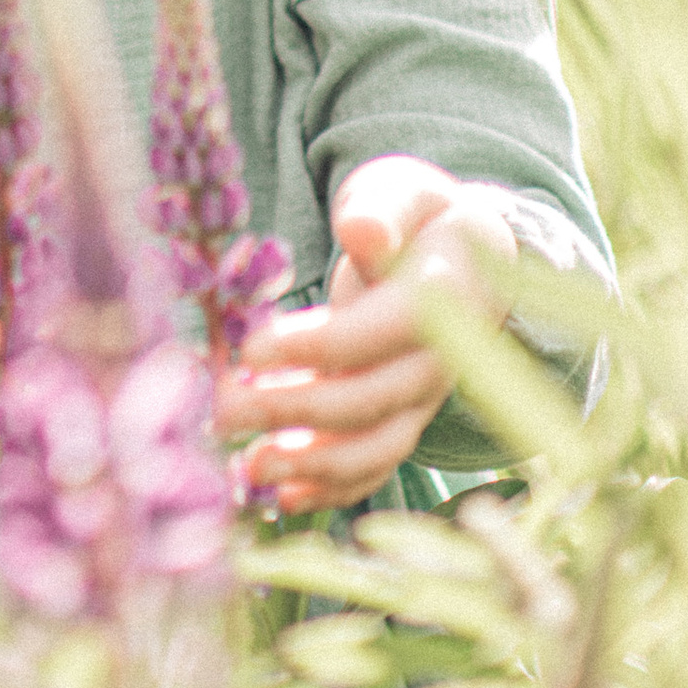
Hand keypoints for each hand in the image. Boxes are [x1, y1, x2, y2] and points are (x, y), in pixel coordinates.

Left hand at [214, 156, 514, 515]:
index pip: (376, 334)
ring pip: (376, 447)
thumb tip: (360, 233)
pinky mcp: (404, 421)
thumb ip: (382, 210)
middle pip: (369, 400)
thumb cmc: (416, 216)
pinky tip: (282, 497)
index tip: (251, 349)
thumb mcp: (401, 191)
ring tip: (250, 467)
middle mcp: (437, 359)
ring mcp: (423, 399)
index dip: (315, 347)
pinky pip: (376, 466)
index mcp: (439, 298)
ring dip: (312, 466)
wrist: (465, 258)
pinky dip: (333, 489)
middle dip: (293, 410)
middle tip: (223, 409)